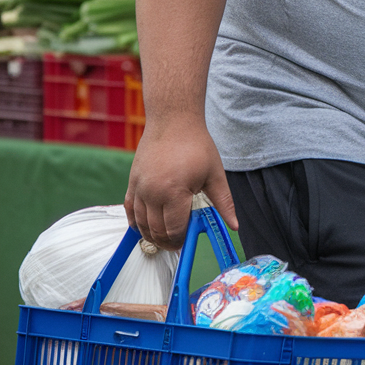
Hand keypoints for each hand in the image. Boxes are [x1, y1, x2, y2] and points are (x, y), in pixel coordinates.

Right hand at [125, 118, 237, 249]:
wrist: (173, 121)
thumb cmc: (197, 145)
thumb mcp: (215, 174)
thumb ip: (223, 202)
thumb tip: (234, 226)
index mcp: (175, 192)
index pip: (175, 229)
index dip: (181, 239)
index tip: (187, 241)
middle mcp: (153, 193)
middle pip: (157, 230)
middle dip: (167, 241)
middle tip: (178, 243)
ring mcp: (139, 188)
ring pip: (141, 224)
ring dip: (152, 235)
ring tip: (165, 238)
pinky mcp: (132, 182)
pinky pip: (130, 211)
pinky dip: (136, 223)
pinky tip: (146, 227)